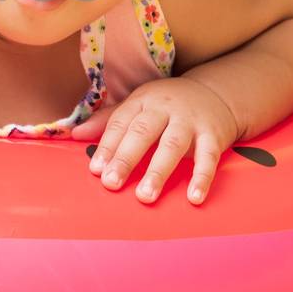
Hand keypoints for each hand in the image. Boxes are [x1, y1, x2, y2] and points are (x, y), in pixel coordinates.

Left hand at [69, 77, 239, 203]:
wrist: (217, 93)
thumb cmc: (168, 106)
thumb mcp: (138, 105)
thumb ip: (107, 121)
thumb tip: (74, 134)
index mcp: (142, 101)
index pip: (120, 123)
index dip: (107, 146)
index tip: (95, 170)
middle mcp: (165, 109)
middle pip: (142, 132)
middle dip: (126, 158)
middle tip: (112, 183)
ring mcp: (190, 121)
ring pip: (172, 145)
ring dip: (158, 172)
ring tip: (145, 196)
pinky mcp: (214, 135)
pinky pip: (208, 157)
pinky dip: (202, 178)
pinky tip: (194, 198)